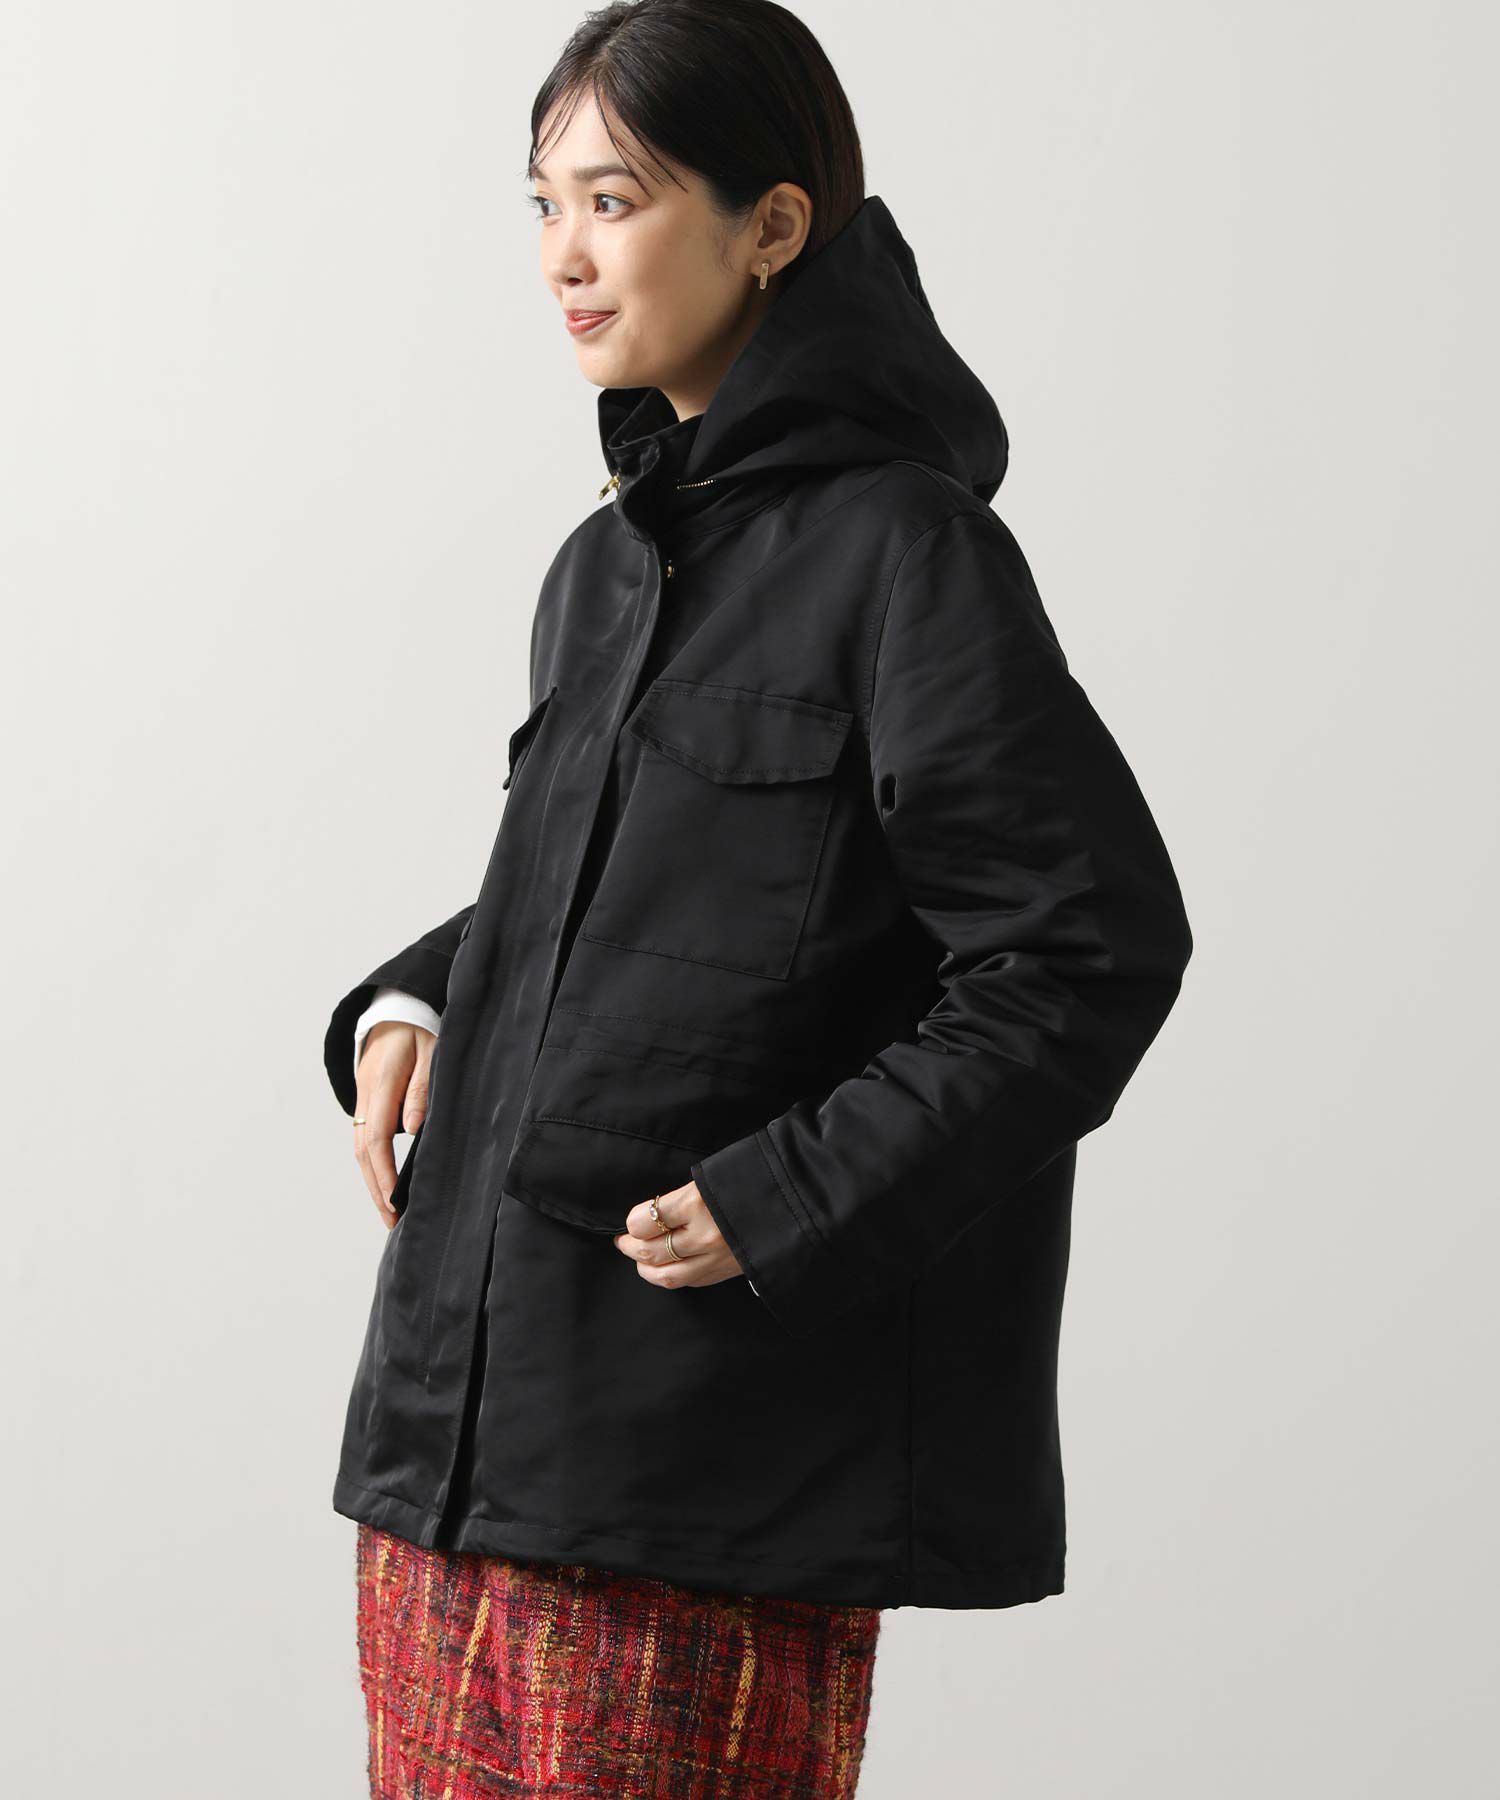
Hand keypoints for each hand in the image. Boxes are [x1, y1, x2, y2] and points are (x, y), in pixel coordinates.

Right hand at [352, 1020, 435, 1229]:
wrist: (398, 1005)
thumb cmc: (420, 1027)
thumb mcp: (430, 1050)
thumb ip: (422, 1088)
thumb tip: (412, 1130)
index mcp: (381, 1081)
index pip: (376, 1137)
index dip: (384, 1172)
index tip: (393, 1200)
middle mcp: (366, 1093)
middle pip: (363, 1150)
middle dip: (375, 1187)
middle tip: (391, 1220)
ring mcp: (363, 1096)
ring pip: (361, 1146)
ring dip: (372, 1179)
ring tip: (388, 1211)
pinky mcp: (368, 1098)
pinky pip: (366, 1136)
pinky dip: (373, 1162)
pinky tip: (385, 1181)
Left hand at [612, 1180, 745, 1291]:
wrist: (801, 1198)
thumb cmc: (756, 1176)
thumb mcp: (714, 1175)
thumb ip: (683, 1196)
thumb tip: (654, 1214)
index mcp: (697, 1202)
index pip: (644, 1220)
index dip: (632, 1221)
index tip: (632, 1219)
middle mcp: (704, 1234)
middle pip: (650, 1251)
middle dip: (630, 1247)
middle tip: (624, 1240)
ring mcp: (717, 1257)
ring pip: (666, 1275)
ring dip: (646, 1268)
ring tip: (640, 1259)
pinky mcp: (729, 1271)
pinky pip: (691, 1281)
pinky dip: (672, 1276)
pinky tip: (668, 1267)